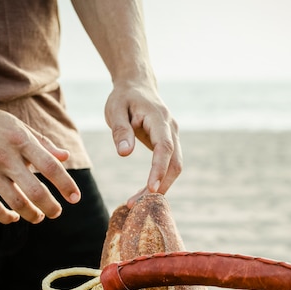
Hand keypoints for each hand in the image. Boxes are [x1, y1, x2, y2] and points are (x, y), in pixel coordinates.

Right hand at [0, 97, 80, 223]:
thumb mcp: (17, 127)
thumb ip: (42, 144)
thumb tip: (65, 157)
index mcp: (20, 140)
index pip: (50, 166)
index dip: (66, 185)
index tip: (75, 198)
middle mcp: (5, 156)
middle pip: (36, 191)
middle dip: (51, 207)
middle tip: (57, 212)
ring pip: (17, 203)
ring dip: (33, 215)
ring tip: (38, 217)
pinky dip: (7, 218)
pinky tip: (14, 217)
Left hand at [104, 81, 181, 206]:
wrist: (137, 85)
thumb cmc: (124, 97)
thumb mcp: (115, 109)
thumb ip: (121, 131)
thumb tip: (125, 154)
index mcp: (160, 119)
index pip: (165, 148)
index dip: (159, 169)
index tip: (151, 189)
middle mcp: (171, 129)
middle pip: (174, 163)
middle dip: (160, 186)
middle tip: (137, 203)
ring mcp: (173, 137)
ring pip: (174, 167)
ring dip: (160, 187)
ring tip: (137, 202)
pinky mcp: (169, 145)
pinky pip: (168, 166)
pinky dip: (159, 181)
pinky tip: (144, 192)